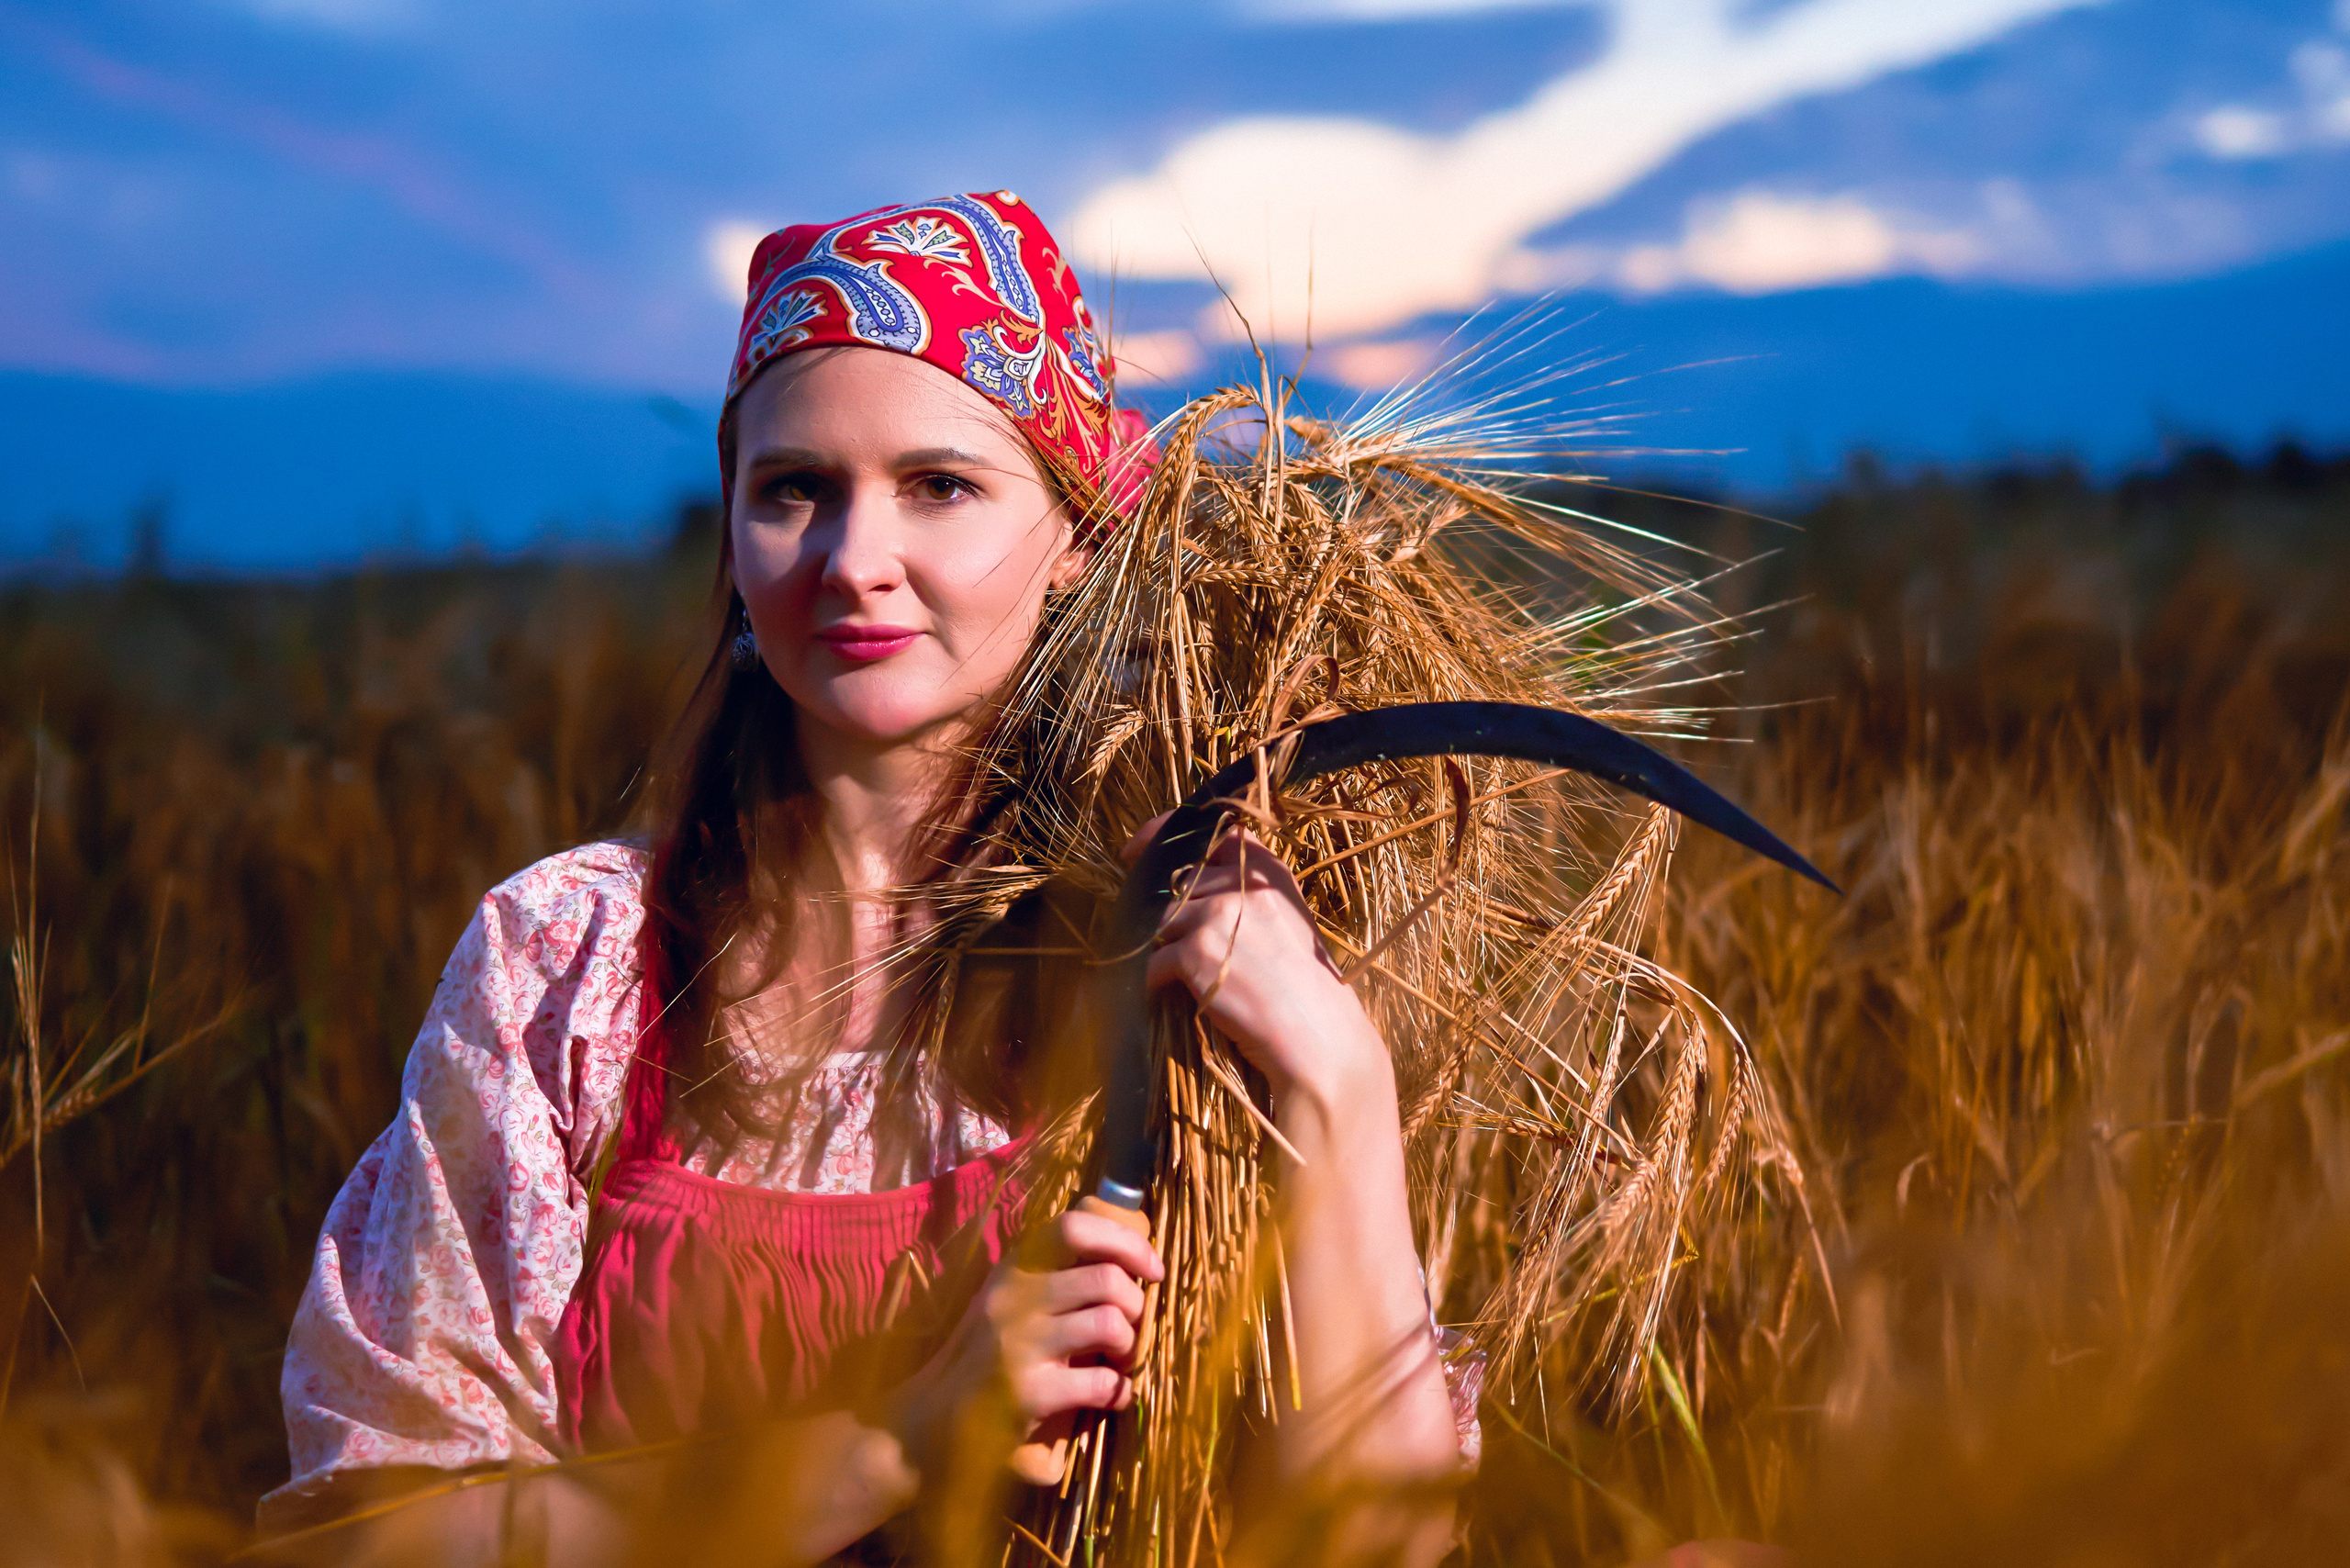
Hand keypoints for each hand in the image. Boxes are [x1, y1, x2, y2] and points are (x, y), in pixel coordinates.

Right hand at [890, 1203, 1163, 1479]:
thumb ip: (1052, 1275)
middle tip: (1130, 1329)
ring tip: (1119, 1362)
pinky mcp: (1029, 1392)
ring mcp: (1021, 1344)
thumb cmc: (980, 1358)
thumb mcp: (1007, 1300)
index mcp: (1013, 1269)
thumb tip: (1127, 1257)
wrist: (928, 1422)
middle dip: (1137, 1305)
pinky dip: (1119, 1391)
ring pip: (1111, 1323)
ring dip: (1130, 1347)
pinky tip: (1109, 1396)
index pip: (1075, 1226)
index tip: (1151, 1269)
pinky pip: (1102, 1382)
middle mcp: (1015, 1298)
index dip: (1126, 1241)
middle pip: (1108, 1277)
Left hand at [1124, 814, 1391, 1113]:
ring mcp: (1217, 916)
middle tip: (1160, 938)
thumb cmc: (1305, 987)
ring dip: (1158, 947)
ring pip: (1161, 921)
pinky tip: (1166, 996)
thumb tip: (1187, 891)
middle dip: (1163, 911)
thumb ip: (1247, 897)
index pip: (1211, 833)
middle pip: (1178, 885)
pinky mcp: (1197, 953)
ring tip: (1167, 973)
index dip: (1166, 834)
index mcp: (1268, 872)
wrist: (1317, 1034)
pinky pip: (1155, 962)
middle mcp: (1242, 884)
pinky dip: (1154, 982)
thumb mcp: (1286, 921)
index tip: (1137, 849)